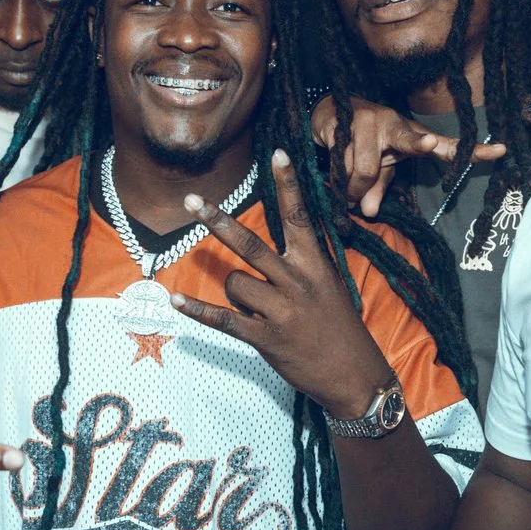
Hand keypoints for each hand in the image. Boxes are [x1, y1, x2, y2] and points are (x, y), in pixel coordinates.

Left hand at [169, 149, 396, 419]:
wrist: (354, 376)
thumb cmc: (340, 329)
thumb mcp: (331, 287)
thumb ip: (303, 265)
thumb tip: (266, 254)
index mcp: (316, 265)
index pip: (299, 216)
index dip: (288, 184)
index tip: (277, 153)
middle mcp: (297, 282)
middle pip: (250, 244)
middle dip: (218, 221)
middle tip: (193, 200)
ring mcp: (280, 311)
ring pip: (236, 283)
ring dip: (235, 292)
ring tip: (255, 309)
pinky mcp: (266, 339)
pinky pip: (223, 320)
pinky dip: (197, 310)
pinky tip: (176, 299)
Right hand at [311, 96, 505, 219]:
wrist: (325, 112)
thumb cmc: (361, 143)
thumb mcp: (377, 169)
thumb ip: (378, 190)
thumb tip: (369, 213)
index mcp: (411, 135)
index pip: (446, 145)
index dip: (472, 151)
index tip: (502, 151)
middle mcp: (395, 123)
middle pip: (402, 152)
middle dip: (378, 181)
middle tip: (361, 198)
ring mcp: (370, 118)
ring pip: (363, 169)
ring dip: (350, 187)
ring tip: (342, 185)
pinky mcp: (343, 120)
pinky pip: (340, 162)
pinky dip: (334, 177)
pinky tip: (329, 171)